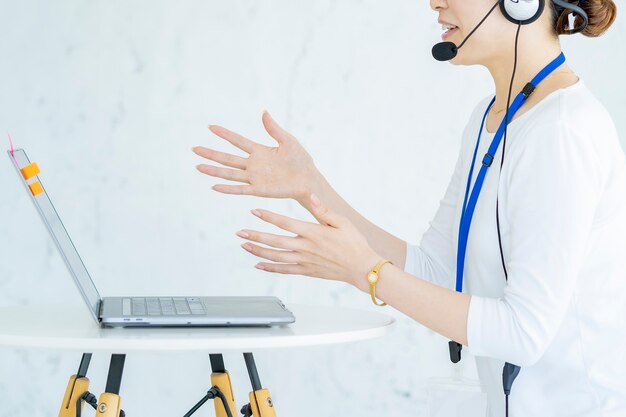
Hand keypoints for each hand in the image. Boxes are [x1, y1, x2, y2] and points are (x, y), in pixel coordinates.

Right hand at [192, 111, 320, 204]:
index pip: (238, 141)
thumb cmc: (300, 160)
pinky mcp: (259, 189)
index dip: (225, 134)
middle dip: (211, 154)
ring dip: (214, 170)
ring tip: (198, 166)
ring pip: (230, 173)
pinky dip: (228, 188)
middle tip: (195, 149)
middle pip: (228, 158)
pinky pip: (241, 189)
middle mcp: (253, 165)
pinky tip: (214, 186)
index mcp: (259, 151)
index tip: (211, 127)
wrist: (309, 179)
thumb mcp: (288, 140)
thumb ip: (274, 129)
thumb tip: (264, 112)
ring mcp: (255, 178)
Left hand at [236, 193, 380, 290]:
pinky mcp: (307, 271)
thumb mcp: (342, 222)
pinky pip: (284, 270)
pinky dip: (270, 267)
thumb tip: (311, 196)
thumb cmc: (355, 243)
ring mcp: (305, 261)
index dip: (268, 216)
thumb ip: (324, 210)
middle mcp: (306, 247)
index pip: (285, 223)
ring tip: (245, 246)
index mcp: (313, 232)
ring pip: (276, 257)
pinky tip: (259, 264)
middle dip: (255, 236)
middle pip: (275, 241)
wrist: (362, 267)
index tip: (254, 211)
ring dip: (258, 251)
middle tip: (240, 233)